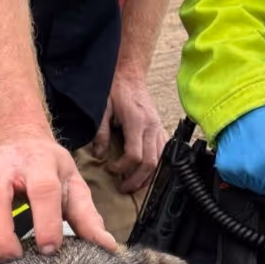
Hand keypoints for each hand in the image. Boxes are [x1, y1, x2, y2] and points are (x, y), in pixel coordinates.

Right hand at [0, 135, 117, 263]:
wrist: (17, 142)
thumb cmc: (48, 170)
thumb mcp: (73, 185)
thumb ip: (88, 217)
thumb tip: (107, 247)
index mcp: (39, 163)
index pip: (42, 189)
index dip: (45, 220)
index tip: (49, 249)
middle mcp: (2, 167)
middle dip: (0, 234)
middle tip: (12, 260)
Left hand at [91, 67, 167, 194]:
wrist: (130, 75)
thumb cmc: (115, 90)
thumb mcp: (102, 110)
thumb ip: (101, 133)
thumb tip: (100, 155)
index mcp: (137, 122)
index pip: (135, 155)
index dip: (122, 168)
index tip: (110, 169)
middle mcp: (151, 127)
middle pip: (150, 163)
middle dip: (136, 179)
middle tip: (123, 188)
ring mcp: (159, 128)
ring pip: (160, 161)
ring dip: (148, 176)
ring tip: (135, 184)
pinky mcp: (161, 129)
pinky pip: (164, 153)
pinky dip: (157, 166)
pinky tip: (147, 173)